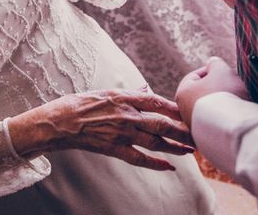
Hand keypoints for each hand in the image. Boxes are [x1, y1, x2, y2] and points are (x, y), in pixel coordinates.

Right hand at [8, 89, 194, 170]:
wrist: (58, 122)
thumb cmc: (78, 104)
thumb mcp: (103, 92)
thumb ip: (127, 93)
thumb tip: (145, 91)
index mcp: (123, 97)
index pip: (155, 101)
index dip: (174, 107)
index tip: (188, 110)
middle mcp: (126, 115)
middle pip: (161, 122)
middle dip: (182, 128)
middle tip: (199, 133)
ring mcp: (121, 133)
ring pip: (155, 140)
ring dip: (175, 146)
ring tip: (191, 150)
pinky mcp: (114, 148)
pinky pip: (140, 158)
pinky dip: (156, 163)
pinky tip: (169, 167)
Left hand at [175, 57, 248, 127]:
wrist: (235, 128)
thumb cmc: (225, 94)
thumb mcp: (221, 70)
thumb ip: (215, 63)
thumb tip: (212, 63)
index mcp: (182, 94)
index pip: (195, 76)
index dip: (211, 71)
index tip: (225, 73)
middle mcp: (184, 113)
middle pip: (202, 93)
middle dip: (218, 88)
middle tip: (233, 87)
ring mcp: (196, 129)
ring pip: (211, 109)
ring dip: (223, 103)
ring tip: (237, 101)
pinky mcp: (209, 141)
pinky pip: (218, 124)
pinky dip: (226, 118)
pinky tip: (237, 116)